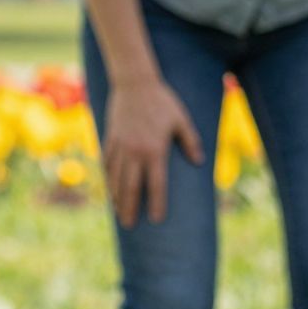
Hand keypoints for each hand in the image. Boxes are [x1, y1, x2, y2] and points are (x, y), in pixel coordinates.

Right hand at [103, 76, 204, 228]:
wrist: (135, 84)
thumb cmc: (163, 102)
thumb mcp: (182, 120)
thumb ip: (190, 142)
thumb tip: (200, 162)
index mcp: (154, 150)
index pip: (156, 184)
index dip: (157, 203)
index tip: (157, 219)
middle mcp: (134, 152)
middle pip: (131, 187)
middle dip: (130, 208)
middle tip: (130, 225)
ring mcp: (120, 146)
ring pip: (116, 178)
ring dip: (117, 196)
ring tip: (119, 211)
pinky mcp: (110, 139)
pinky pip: (107, 163)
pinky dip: (109, 178)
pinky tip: (111, 187)